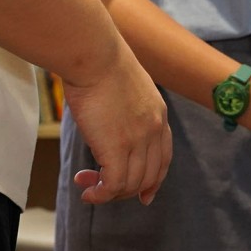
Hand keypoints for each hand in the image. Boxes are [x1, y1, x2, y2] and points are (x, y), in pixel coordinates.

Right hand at [63, 44, 173, 205]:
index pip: (164, 157)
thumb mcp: (124, 87)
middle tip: (100, 188)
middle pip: (148, 176)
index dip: (154, 180)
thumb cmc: (100, 64)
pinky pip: (113, 186)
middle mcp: (154, 130)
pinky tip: (86, 191)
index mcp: (158, 114)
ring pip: (130, 185)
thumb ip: (125, 109)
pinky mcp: (118, 148)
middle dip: (126, 191)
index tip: (144, 195)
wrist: (95, 56)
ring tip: (87, 186)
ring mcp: (139, 140)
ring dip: (108, 193)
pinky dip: (100, 195)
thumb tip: (108, 122)